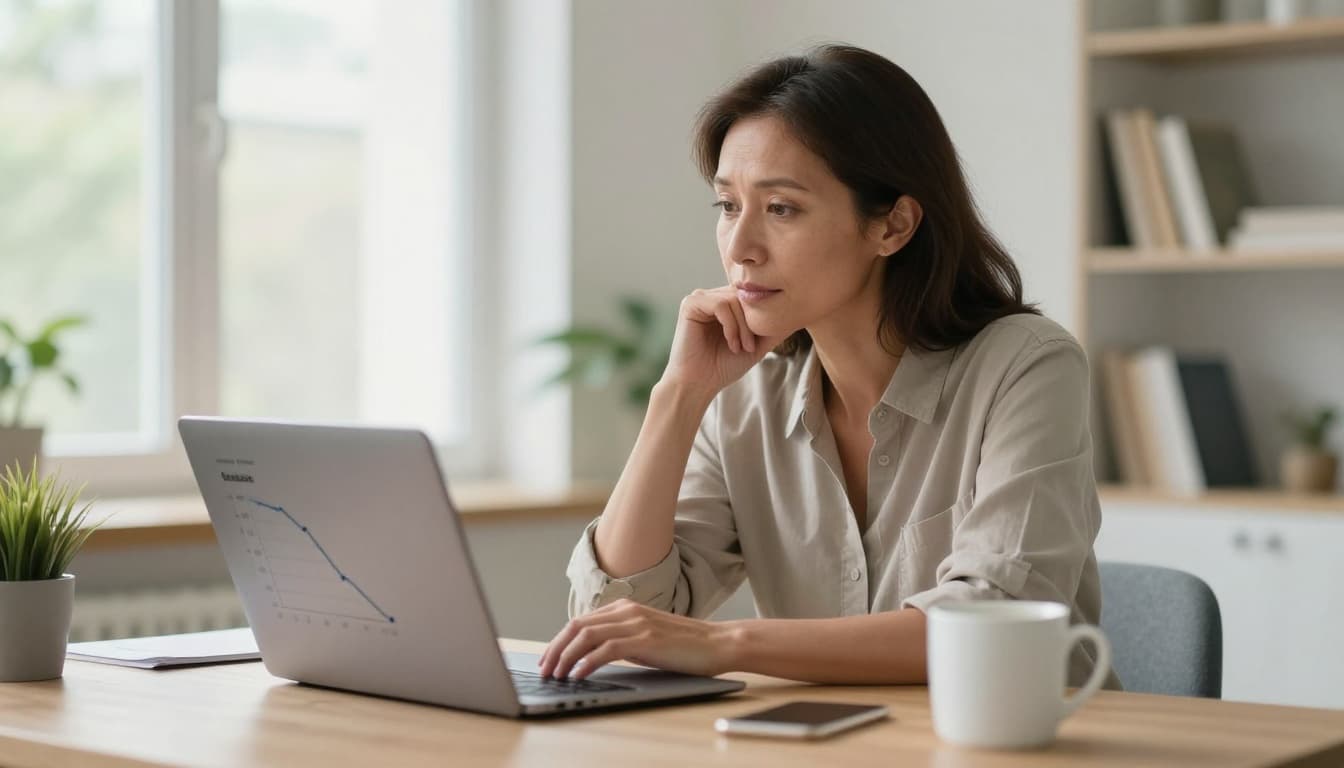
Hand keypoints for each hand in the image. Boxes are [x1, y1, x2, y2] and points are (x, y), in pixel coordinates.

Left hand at [537, 599, 739, 679]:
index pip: (582, 621)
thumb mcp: (647, 638)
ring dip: (566, 656)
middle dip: (555, 648)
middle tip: (544, 669)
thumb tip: (593, 655)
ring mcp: (636, 623)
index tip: (548, 658)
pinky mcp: (645, 639)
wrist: (717, 643)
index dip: (560, 640)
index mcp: (626, 607)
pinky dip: (586, 663)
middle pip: (577, 626)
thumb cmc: (685, 645)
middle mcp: (628, 611)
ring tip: (556, 674)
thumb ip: (622, 639)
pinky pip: (606, 650)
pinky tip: (578, 675)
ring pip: (586, 636)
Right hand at [658, 286, 787, 398]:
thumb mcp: (757, 345)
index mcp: (725, 302)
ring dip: (743, 327)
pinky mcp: (690, 304)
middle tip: (750, 347)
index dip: (759, 317)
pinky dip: (731, 326)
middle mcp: (712, 296)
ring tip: (741, 348)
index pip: (751, 295)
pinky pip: (721, 304)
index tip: (757, 344)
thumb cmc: (724, 366)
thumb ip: (774, 329)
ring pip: (735, 299)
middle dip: (752, 323)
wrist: (699, 384)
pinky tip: (730, 343)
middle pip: (744, 295)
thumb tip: (800, 315)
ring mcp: (700, 298)